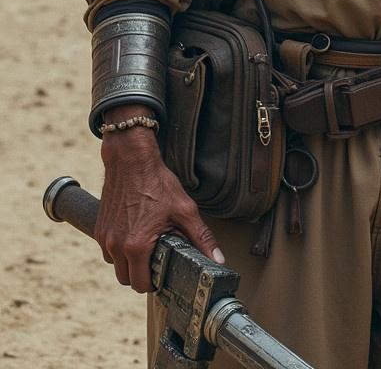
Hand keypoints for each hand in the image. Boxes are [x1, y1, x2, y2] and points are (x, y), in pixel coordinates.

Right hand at [96, 106, 223, 292]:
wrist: (131, 159)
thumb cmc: (157, 182)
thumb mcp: (185, 210)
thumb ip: (201, 238)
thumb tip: (217, 260)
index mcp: (137, 245)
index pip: (141, 285)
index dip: (154, 283)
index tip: (163, 273)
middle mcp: (116, 245)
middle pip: (126, 280)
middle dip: (141, 276)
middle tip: (156, 262)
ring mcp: (105, 237)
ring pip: (116, 266)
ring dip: (129, 263)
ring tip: (146, 246)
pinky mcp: (99, 228)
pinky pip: (107, 250)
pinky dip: (119, 249)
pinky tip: (134, 234)